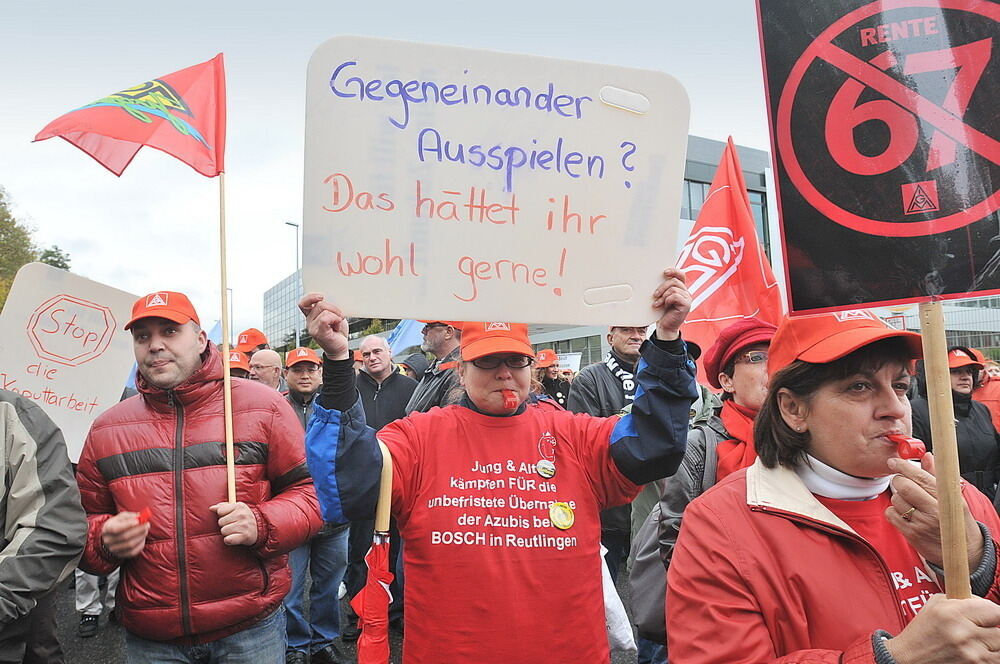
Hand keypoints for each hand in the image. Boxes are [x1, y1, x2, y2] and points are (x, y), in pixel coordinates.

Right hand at [101, 512, 150, 558]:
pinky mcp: (120, 555)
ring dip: (141, 537)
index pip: (116, 529)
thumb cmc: (119, 524)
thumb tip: (141, 517)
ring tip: (145, 530)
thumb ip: (130, 516)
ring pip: (130, 545)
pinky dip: (140, 545)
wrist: (112, 537)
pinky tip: (142, 538)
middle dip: (138, 530)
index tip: (138, 521)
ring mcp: (113, 549)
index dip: (127, 525)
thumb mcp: (121, 517)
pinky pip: (133, 552)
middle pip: (124, 537)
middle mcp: (108, 540)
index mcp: (107, 529)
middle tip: (147, 525)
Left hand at [210, 502, 258, 546]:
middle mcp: (242, 515)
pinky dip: (229, 540)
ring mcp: (243, 526)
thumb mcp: (236, 508)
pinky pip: (227, 540)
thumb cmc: (244, 518)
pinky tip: (234, 537)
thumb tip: (211, 508)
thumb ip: (223, 507)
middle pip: (220, 522)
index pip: (220, 511)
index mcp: (239, 506)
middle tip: (234, 525)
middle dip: (225, 525)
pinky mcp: (244, 536)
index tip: (230, 517)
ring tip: (235, 531)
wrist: (260, 528)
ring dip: (227, 533)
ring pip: (223, 531)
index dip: (223, 515)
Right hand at [298, 293, 349, 359]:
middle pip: (319, 304)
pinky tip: (337, 324)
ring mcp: (312, 327)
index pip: (303, 303)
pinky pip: (324, 319)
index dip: (310, 297)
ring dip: (336, 314)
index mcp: (311, 315)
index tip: (322, 296)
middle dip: (333, 307)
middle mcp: (309, 321)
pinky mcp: (318, 333)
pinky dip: (334, 319)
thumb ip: (330, 307)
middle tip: (341, 315)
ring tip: (339, 322)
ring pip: (323, 310)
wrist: (340, 348)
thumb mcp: (335, 315)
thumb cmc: (338, 331)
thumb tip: (332, 298)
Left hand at [653, 268, 690, 340]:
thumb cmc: (662, 312)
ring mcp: (687, 299)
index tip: (664, 272)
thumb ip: (663, 288)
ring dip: (663, 296)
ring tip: (658, 303)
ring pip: (673, 289)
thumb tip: (656, 279)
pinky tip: (663, 306)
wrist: (665, 327)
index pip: (681, 275)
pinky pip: (675, 296)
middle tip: (655, 294)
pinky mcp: (686, 305)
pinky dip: (666, 300)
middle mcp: (685, 292)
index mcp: (680, 289)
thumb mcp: (661, 297)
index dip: (674, 271)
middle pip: (675, 281)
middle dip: (662, 287)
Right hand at [884, 594, 999, 663]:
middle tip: (980, 629)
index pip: (994, 610)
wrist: (908, 659)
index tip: (988, 614)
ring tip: (977, 642)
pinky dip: (989, 655)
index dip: (992, 611)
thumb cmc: (921, 632)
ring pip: (999, 647)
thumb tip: (983, 602)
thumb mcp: (934, 605)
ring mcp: (971, 654)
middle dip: (991, 628)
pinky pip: (995, 660)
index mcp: (953, 613)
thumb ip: (961, 600)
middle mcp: (963, 633)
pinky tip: (976, 651)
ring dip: (991, 644)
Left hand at [885, 454, 983, 569]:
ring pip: (896, 500)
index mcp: (947, 499)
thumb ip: (937, 477)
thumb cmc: (957, 521)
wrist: (965, 553)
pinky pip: (891, 515)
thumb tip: (927, 456)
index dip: (905, 467)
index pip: (921, 477)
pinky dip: (893, 511)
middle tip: (901, 480)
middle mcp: (934, 511)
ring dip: (898, 497)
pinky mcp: (912, 534)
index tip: (894, 461)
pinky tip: (905, 513)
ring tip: (910, 501)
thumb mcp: (954, 498)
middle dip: (899, 480)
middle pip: (905, 486)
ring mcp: (922, 524)